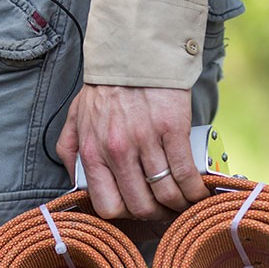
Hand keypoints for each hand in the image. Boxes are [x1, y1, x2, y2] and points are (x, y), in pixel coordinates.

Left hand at [55, 85, 208, 219]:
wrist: (134, 53)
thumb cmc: (106, 87)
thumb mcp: (76, 118)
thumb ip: (70, 150)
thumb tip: (74, 182)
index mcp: (93, 151)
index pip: (107, 206)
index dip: (124, 214)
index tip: (135, 209)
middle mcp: (118, 150)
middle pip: (140, 206)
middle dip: (154, 214)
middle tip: (163, 209)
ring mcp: (146, 141)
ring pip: (166, 194)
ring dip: (178, 204)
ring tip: (183, 202)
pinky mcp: (173, 129)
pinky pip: (186, 173)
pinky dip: (194, 189)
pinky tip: (198, 191)